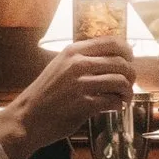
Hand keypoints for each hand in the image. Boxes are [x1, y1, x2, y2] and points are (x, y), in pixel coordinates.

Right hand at [0, 36, 134, 158]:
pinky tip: (115, 107)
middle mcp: (78, 64)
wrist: (27, 117)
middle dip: (131, 74)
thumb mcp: (60, 66)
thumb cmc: (45, 93)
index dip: (127, 51)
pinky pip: (113, 101)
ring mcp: (81, 84)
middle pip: (121, 62)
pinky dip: (118, 105)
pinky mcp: (84, 104)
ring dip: (127, 92)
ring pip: (121, 81)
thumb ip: (82, 59)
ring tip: (125, 98)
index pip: (112, 42)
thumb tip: (112, 58)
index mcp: (74, 51)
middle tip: (129, 84)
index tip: (130, 61)